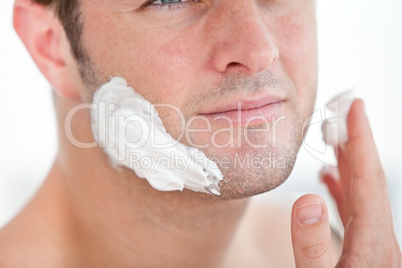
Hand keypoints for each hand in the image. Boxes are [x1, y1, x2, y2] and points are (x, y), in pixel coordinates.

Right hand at [291, 99, 400, 266]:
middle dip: (354, 140)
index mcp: (372, 243)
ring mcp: (372, 244)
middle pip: (368, 177)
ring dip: (347, 160)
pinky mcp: (363, 249)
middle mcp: (378, 239)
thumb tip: (307, 201)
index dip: (360, 139)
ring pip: (362, 191)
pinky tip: (327, 178)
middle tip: (340, 110)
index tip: (355, 107)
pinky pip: (354, 209)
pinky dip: (341, 187)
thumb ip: (312, 246)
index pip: (367, 178)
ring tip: (331, 138)